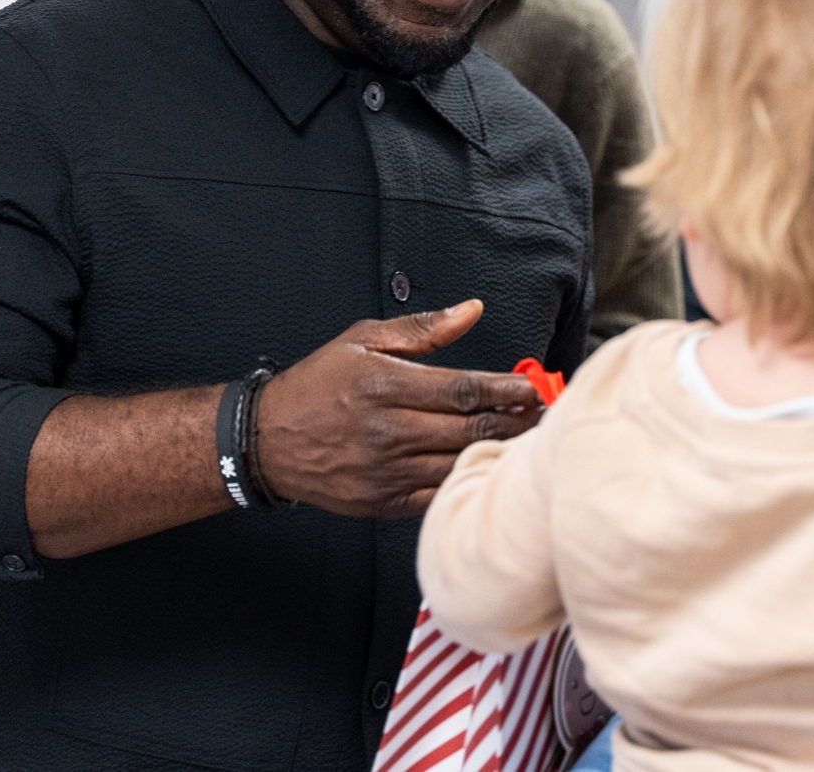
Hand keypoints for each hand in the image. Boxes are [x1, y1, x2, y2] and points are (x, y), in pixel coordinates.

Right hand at [255, 300, 541, 518]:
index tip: (535, 387)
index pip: (464, 389)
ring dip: (501, 453)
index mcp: (385, 385)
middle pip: (472, 429)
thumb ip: (422, 328)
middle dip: (517, 421)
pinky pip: (439, 495)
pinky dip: (468, 483)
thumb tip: (471, 310)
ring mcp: (386, 471)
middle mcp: (388, 431)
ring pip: (461, 464)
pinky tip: (489, 470)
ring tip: (529, 441)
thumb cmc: (317, 386)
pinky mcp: (384, 502)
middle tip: (545, 414)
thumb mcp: (363, 339)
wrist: (268, 441)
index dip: (508, 390)